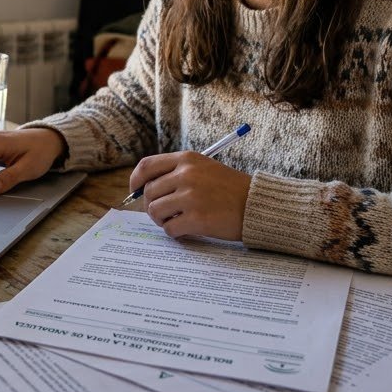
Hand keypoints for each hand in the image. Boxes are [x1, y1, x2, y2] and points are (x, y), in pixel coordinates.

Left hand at [128, 152, 252, 240]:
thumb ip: (176, 173)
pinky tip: (188, 229)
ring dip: (163, 220)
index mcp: (187, 159)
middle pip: (149, 192)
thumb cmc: (229, 189)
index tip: (134, 191)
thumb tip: (143, 189)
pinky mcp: (196, 219)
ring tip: (177, 220)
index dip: (136, 180)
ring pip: (155, 212)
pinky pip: (170, 228)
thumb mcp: (203, 168)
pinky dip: (175, 232)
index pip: (147, 166)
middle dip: (152, 205)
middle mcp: (186, 175)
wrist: (256, 205)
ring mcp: (191, 197)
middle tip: (165, 213)